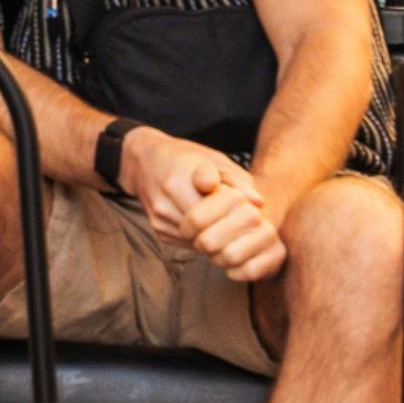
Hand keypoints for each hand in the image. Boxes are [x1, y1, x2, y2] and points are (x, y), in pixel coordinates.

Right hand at [124, 133, 286, 282]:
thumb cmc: (185, 158)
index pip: (214, 200)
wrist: (144, 163)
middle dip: (230, 224)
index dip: (234, 205)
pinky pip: (191, 244)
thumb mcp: (214, 158)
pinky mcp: (160, 233)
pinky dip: (206, 237)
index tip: (244, 200)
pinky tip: (214, 226)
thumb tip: (259, 203)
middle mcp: (167, 200)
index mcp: (180, 176)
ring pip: (200, 239)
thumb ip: (237, 180)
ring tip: (230, 220)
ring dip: (220, 234)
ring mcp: (161, 220)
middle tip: (244, 218)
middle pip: (208, 225)